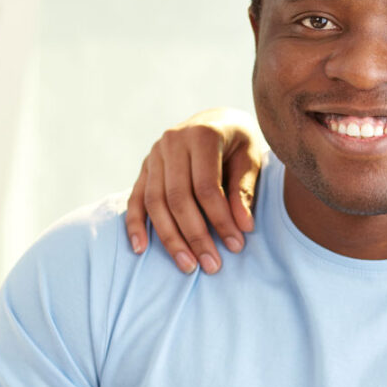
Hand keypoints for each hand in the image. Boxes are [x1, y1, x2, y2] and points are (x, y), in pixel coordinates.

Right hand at [125, 108, 264, 273]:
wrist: (218, 120)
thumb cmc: (240, 142)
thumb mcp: (251, 159)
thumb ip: (245, 190)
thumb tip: (244, 227)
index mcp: (202, 136)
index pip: (207, 187)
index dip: (221, 219)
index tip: (236, 246)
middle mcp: (172, 143)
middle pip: (178, 198)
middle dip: (196, 236)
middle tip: (212, 266)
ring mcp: (154, 154)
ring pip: (155, 203)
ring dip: (170, 238)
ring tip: (188, 266)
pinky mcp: (145, 167)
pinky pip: (136, 199)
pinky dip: (136, 225)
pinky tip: (140, 249)